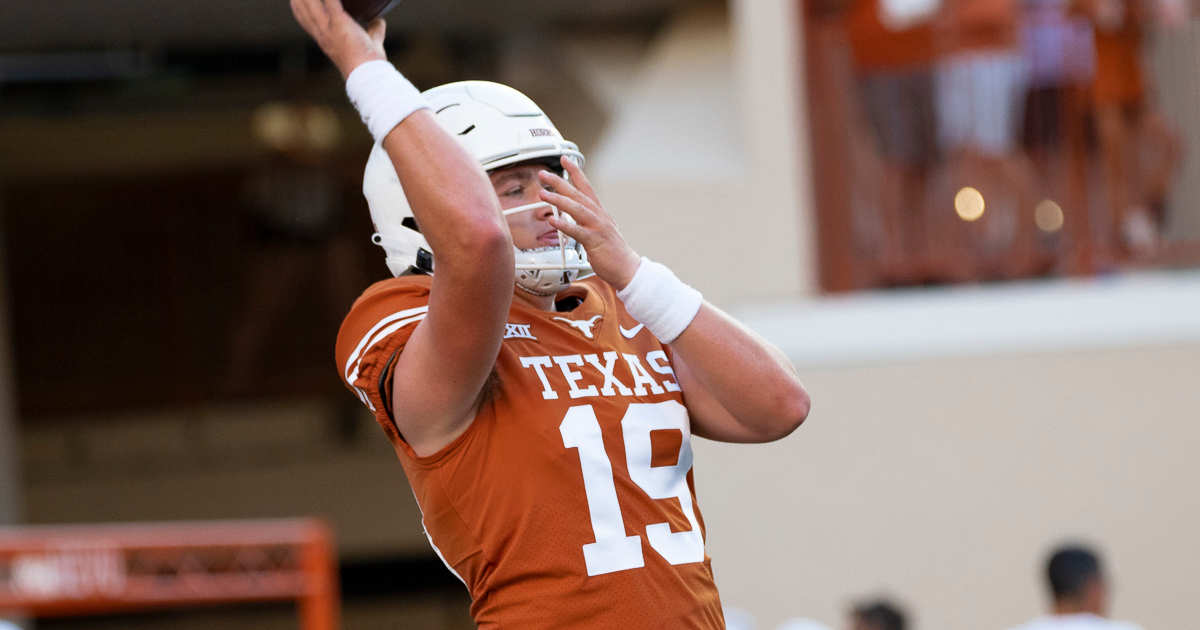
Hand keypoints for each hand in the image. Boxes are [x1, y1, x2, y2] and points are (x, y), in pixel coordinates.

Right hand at [290, 0, 386, 78]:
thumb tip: (379, 20)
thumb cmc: (368, 63)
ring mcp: (328, 28)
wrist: (366, 74)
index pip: (306, 21)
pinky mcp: (339, 22)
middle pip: (303, 10)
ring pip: (310, 3)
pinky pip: (330, 1)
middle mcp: (322, 33)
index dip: (299, 8)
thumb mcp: (371, 43)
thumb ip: (374, 30)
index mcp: (326, 39)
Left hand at [538, 157, 641, 289]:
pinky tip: (553, 220)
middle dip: (560, 182)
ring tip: (543, 194)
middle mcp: (599, 216)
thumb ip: (584, 222)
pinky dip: (565, 225)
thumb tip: (568, 216)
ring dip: (559, 200)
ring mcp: (598, 228)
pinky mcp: (595, 241)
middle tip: (544, 174)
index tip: (565, 160)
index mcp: (599, 213)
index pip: (586, 187)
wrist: (627, 268)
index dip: (575, 172)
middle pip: (577, 194)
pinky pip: (578, 232)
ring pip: (577, 209)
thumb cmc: (612, 252)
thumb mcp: (599, 230)